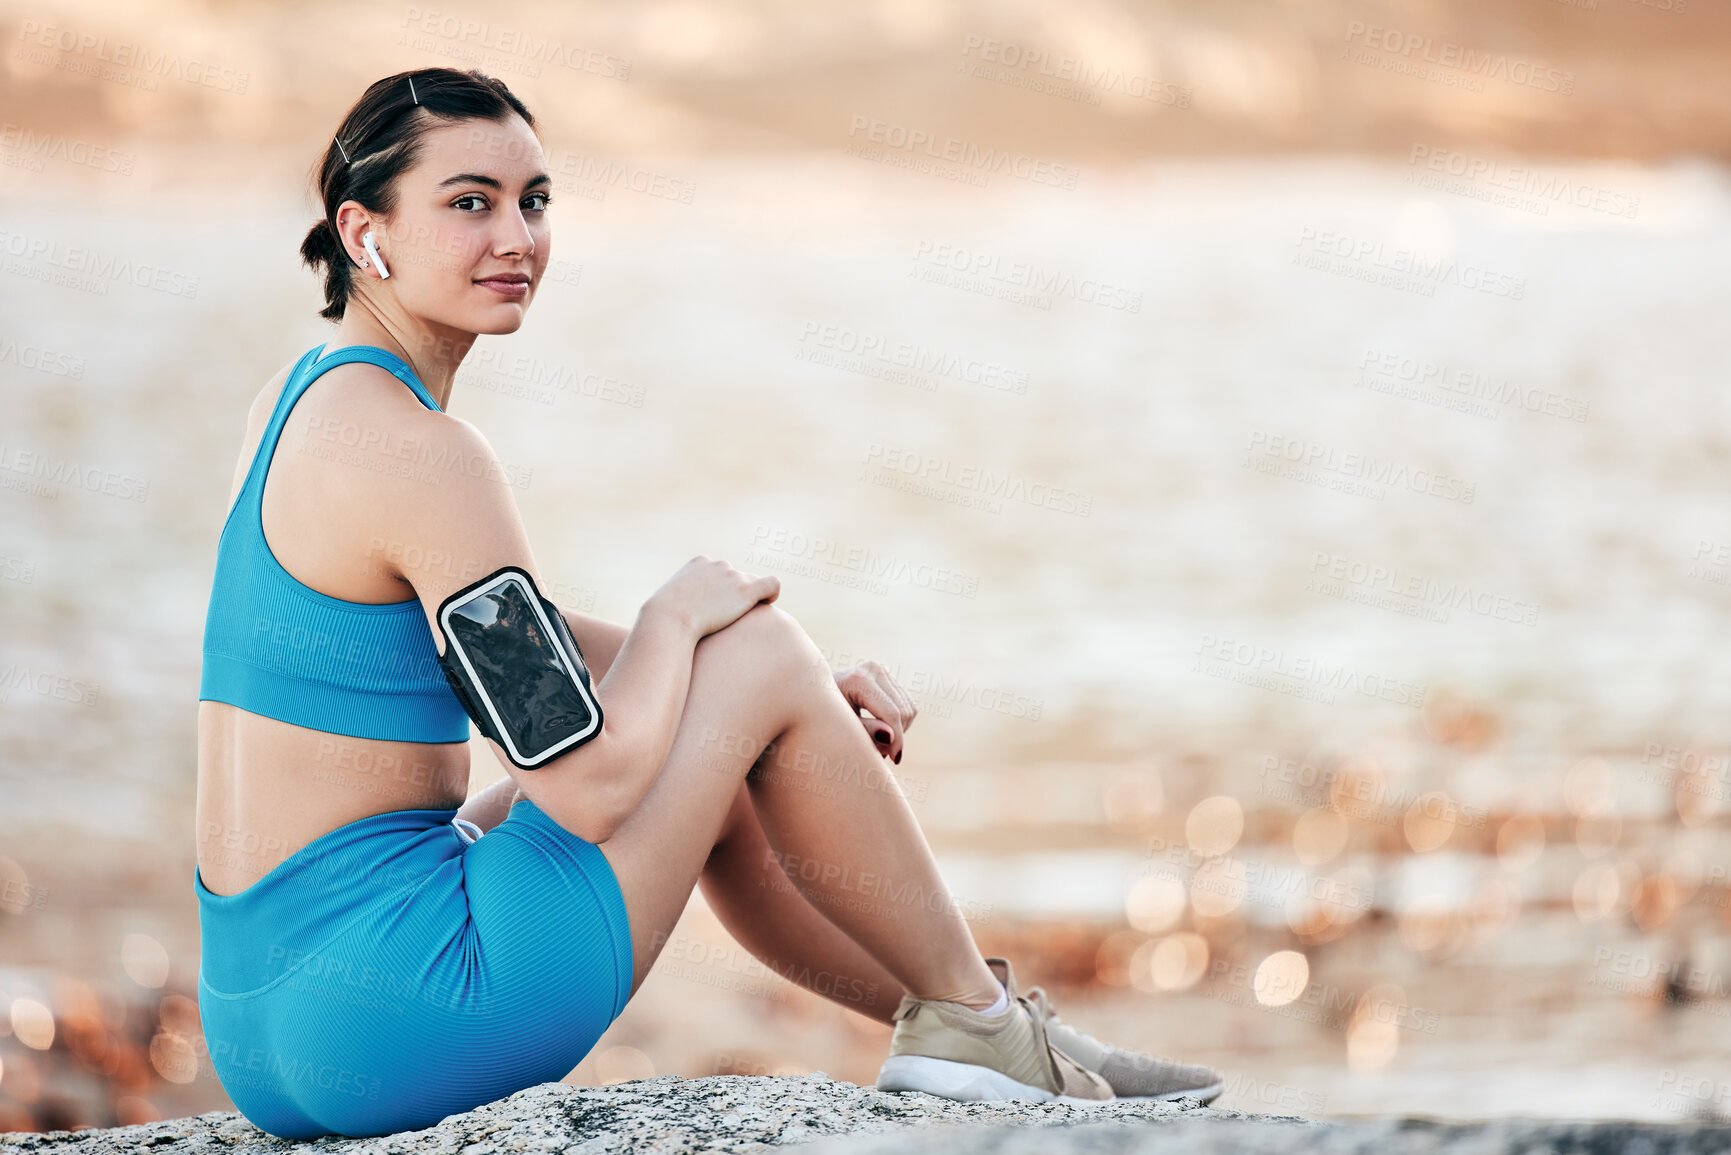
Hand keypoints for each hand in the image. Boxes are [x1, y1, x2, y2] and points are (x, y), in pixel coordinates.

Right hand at [646, 555, 779, 639]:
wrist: (669, 619)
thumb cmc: (664, 618)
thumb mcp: (667, 603)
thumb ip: (681, 600)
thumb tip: (683, 610)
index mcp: (699, 563)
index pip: (720, 572)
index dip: (721, 591)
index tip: (714, 608)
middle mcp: (719, 565)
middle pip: (738, 578)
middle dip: (735, 596)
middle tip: (726, 618)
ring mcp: (733, 576)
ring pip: (753, 584)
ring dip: (749, 599)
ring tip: (740, 618)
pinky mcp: (746, 590)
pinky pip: (771, 584)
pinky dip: (772, 594)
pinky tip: (766, 605)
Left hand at [833, 660, 917, 763]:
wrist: (811, 697)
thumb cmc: (823, 717)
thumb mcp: (841, 728)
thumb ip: (866, 732)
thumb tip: (890, 736)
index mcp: (858, 680)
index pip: (891, 713)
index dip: (897, 740)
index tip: (895, 760)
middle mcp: (872, 669)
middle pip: (903, 711)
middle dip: (897, 736)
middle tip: (880, 752)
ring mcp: (881, 670)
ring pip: (909, 708)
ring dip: (899, 730)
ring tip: (878, 741)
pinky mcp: (887, 676)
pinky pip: (907, 704)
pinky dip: (900, 722)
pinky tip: (882, 730)